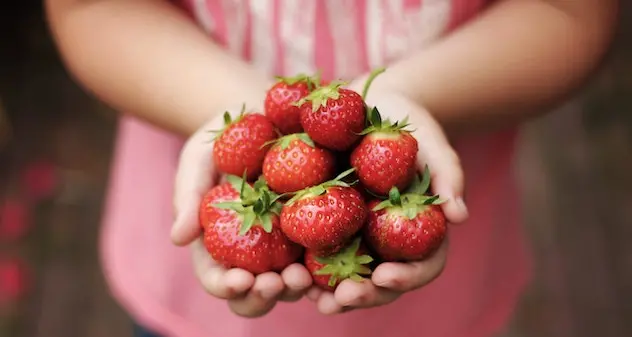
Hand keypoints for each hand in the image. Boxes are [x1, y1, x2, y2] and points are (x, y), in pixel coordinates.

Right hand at [171, 105, 312, 316]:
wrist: (262, 116)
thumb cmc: (221, 140)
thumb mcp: (197, 161)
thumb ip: (188, 197)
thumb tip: (178, 239)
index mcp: (219, 245)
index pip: (217, 278)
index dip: (226, 287)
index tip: (238, 281)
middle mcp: (253, 253)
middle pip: (256, 292)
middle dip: (264, 296)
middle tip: (274, 283)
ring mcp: (286, 245)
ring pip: (291, 282)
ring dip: (296, 287)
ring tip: (302, 275)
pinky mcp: (316, 228)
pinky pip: (324, 254)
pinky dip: (328, 264)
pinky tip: (334, 260)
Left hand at [306, 81, 468, 314]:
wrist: (367, 104)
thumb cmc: (406, 123)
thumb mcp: (430, 141)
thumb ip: (447, 174)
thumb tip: (459, 216)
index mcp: (419, 229)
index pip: (423, 264)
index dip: (408, 277)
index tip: (385, 276)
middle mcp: (388, 240)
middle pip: (382, 282)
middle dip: (365, 295)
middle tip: (343, 298)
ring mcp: (357, 235)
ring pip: (349, 276)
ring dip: (332, 293)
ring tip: (313, 298)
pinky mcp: (325, 223)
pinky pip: (316, 250)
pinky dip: (305, 266)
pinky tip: (289, 272)